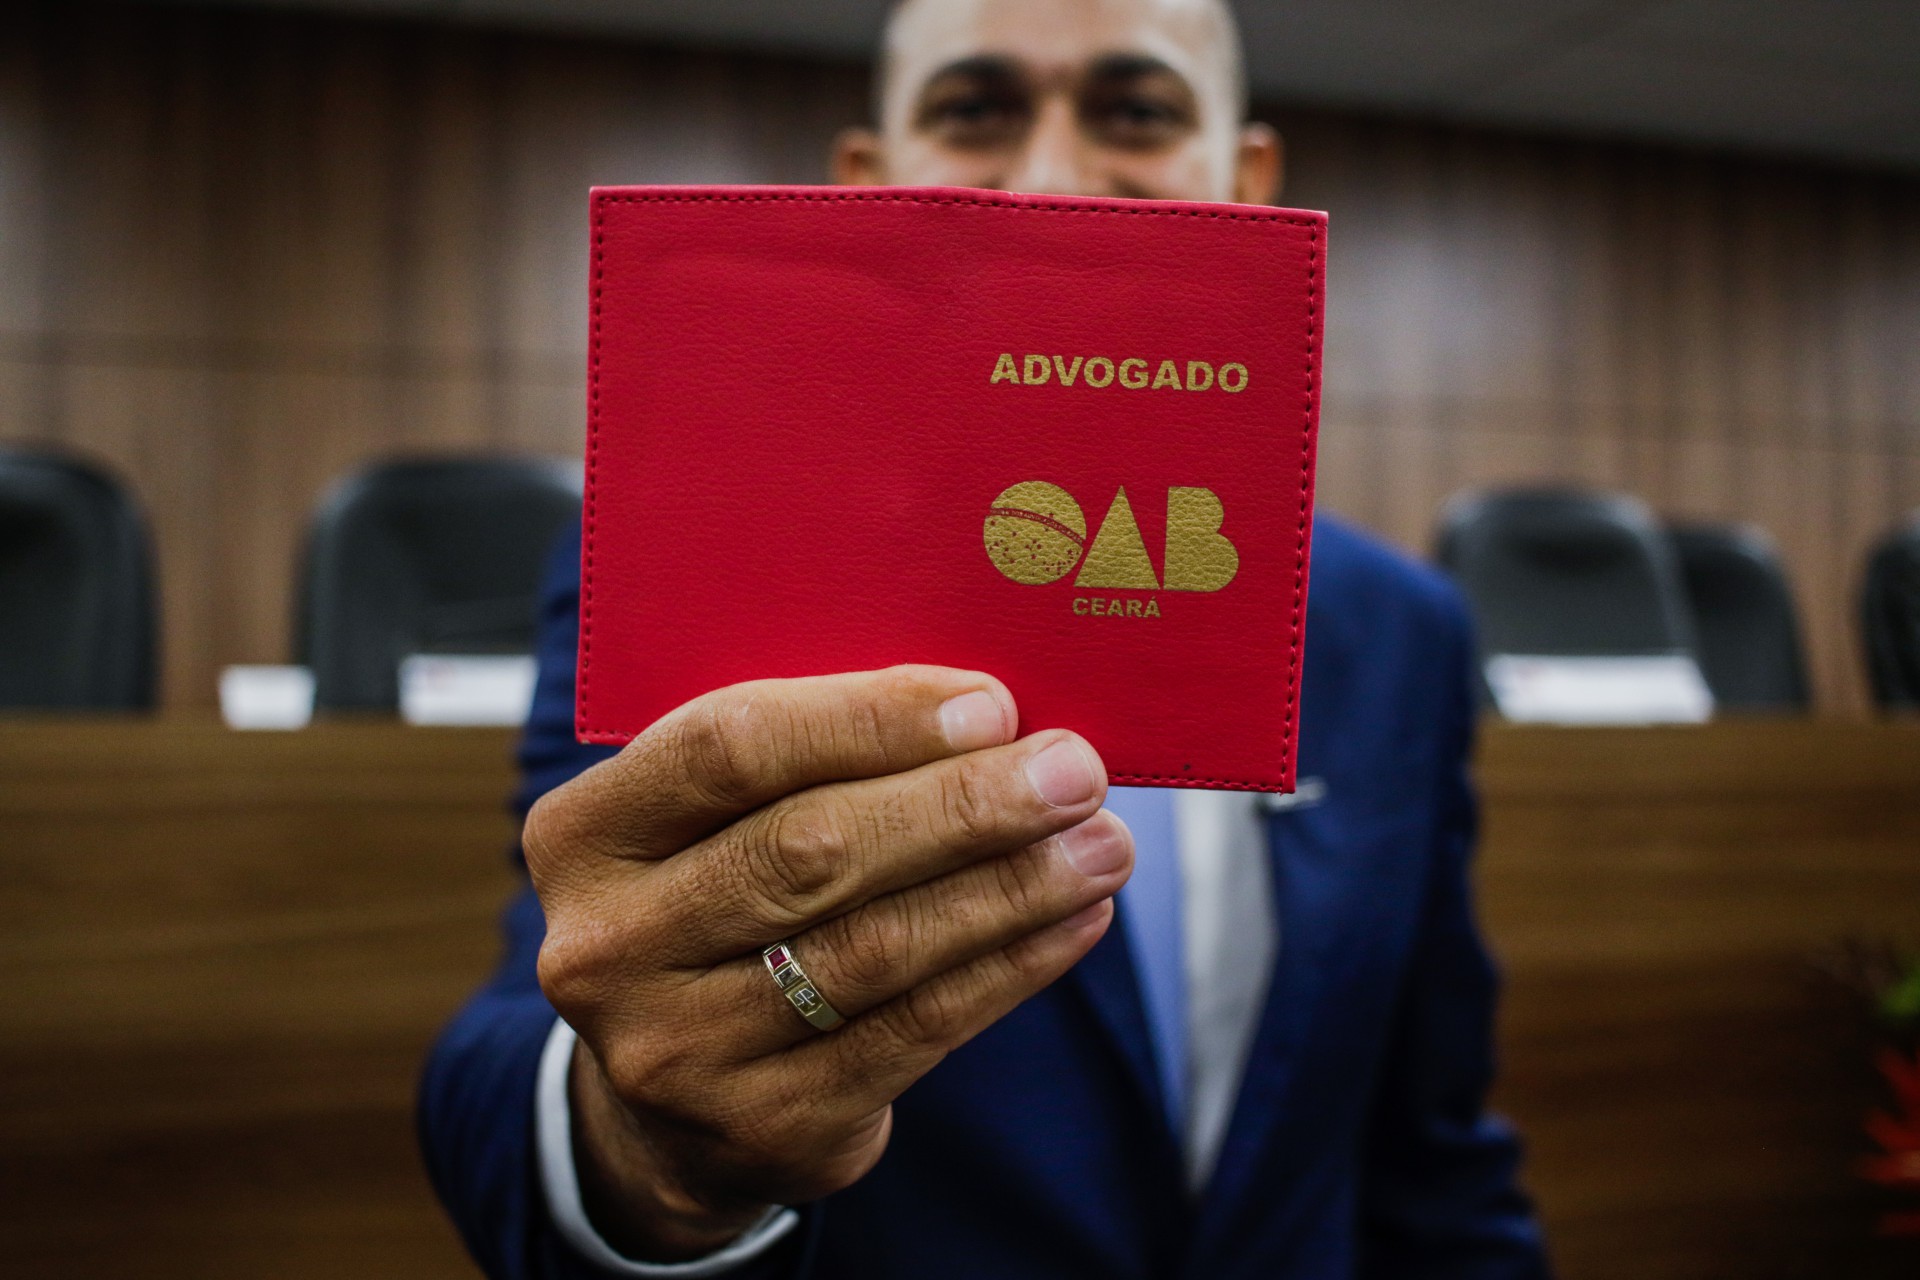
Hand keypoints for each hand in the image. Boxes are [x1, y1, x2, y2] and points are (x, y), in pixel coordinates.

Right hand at [523, 665, 1131, 1260]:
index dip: (867, 720)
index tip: (990, 705)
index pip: (727, 749)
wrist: (669, 1098)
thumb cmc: (722, 899)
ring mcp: (678, 1051)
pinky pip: (914, 1032)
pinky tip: (1075, 920)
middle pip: (809, 851)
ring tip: (1101, 843)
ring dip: (1009, 888)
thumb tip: (990, 711)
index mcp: (583, 834)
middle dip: (962, 805)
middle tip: (1074, 770)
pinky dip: (1009, 968)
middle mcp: (607, 947)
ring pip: (876, 948)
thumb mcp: (718, 819)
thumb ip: (811, 755)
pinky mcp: (766, 1127)